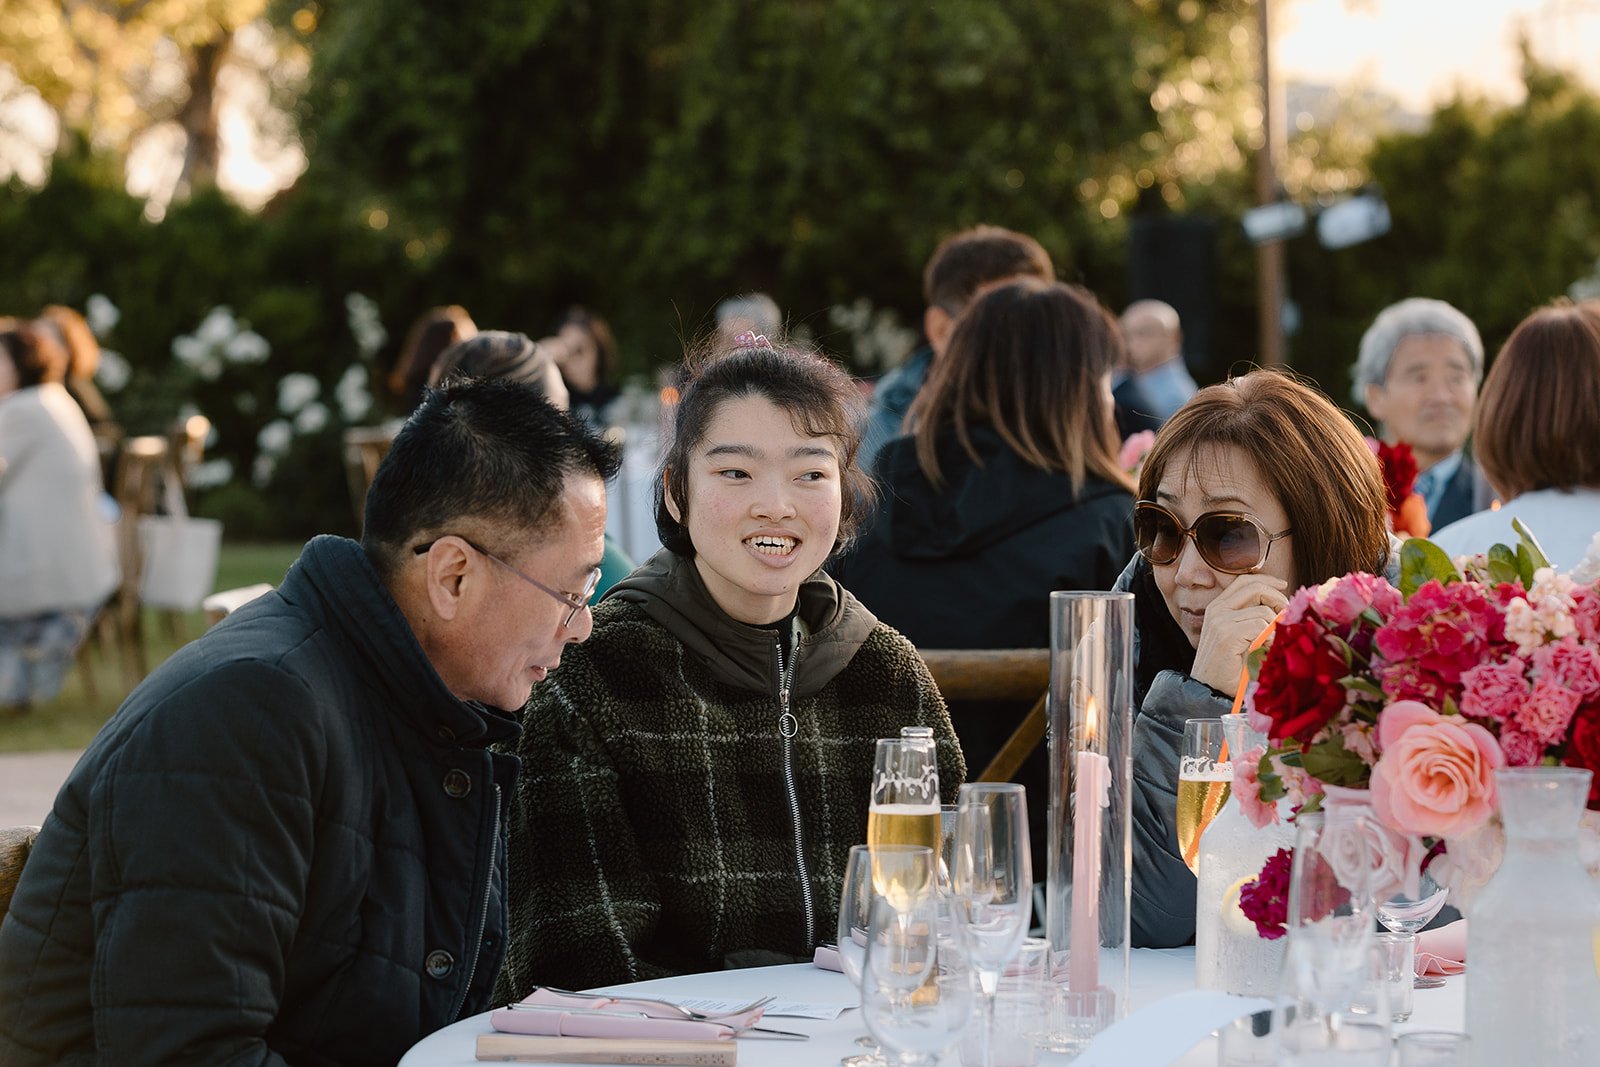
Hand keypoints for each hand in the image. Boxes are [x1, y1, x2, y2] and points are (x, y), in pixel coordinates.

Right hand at [1188, 575, 1288, 694]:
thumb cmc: (1230, 666)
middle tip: (1286, 615)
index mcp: (1218, 606)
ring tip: (1269, 645)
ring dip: (1273, 629)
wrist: (1210, 689)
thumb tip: (1281, 604)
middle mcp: (1217, 609)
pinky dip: (1268, 639)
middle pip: (1255, 587)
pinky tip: (1263, 651)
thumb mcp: (1242, 635)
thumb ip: (1254, 617)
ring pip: (1263, 611)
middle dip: (1278, 599)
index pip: (1245, 580)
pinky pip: (1260, 626)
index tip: (1284, 586)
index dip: (1267, 580)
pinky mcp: (1226, 634)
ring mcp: (1220, 620)